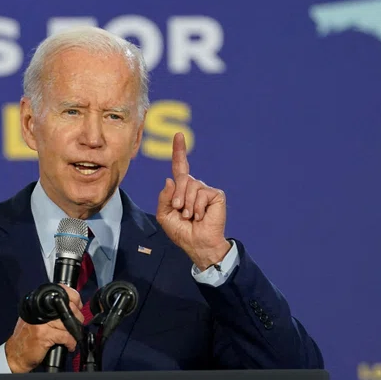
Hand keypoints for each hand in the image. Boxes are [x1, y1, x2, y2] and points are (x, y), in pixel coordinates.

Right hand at [5, 284, 83, 372]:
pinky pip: (65, 336)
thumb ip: (51, 312)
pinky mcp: (43, 335)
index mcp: (38, 304)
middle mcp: (39, 310)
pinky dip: (70, 343)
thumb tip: (73, 307)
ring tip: (72, 339)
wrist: (15, 354)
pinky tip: (68, 346)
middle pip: (68, 308)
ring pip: (68, 323)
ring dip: (74, 333)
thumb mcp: (37, 320)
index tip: (78, 306)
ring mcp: (41, 323)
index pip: (60, 292)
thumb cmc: (27, 338)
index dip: (74, 298)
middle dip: (77, 318)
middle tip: (77, 327)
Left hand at [156, 132, 230, 269]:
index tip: (179, 135)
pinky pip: (201, 194)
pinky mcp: (216, 195)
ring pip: (191, 186)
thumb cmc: (182, 232)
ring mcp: (206, 190)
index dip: (179, 151)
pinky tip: (200, 216)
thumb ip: (164, 198)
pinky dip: (197, 207)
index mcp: (182, 190)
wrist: (198, 244)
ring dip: (187, 204)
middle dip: (177, 196)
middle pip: (182, 178)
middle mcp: (194, 186)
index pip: (180, 167)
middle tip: (179, 211)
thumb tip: (170, 179)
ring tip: (190, 216)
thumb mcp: (165, 216)